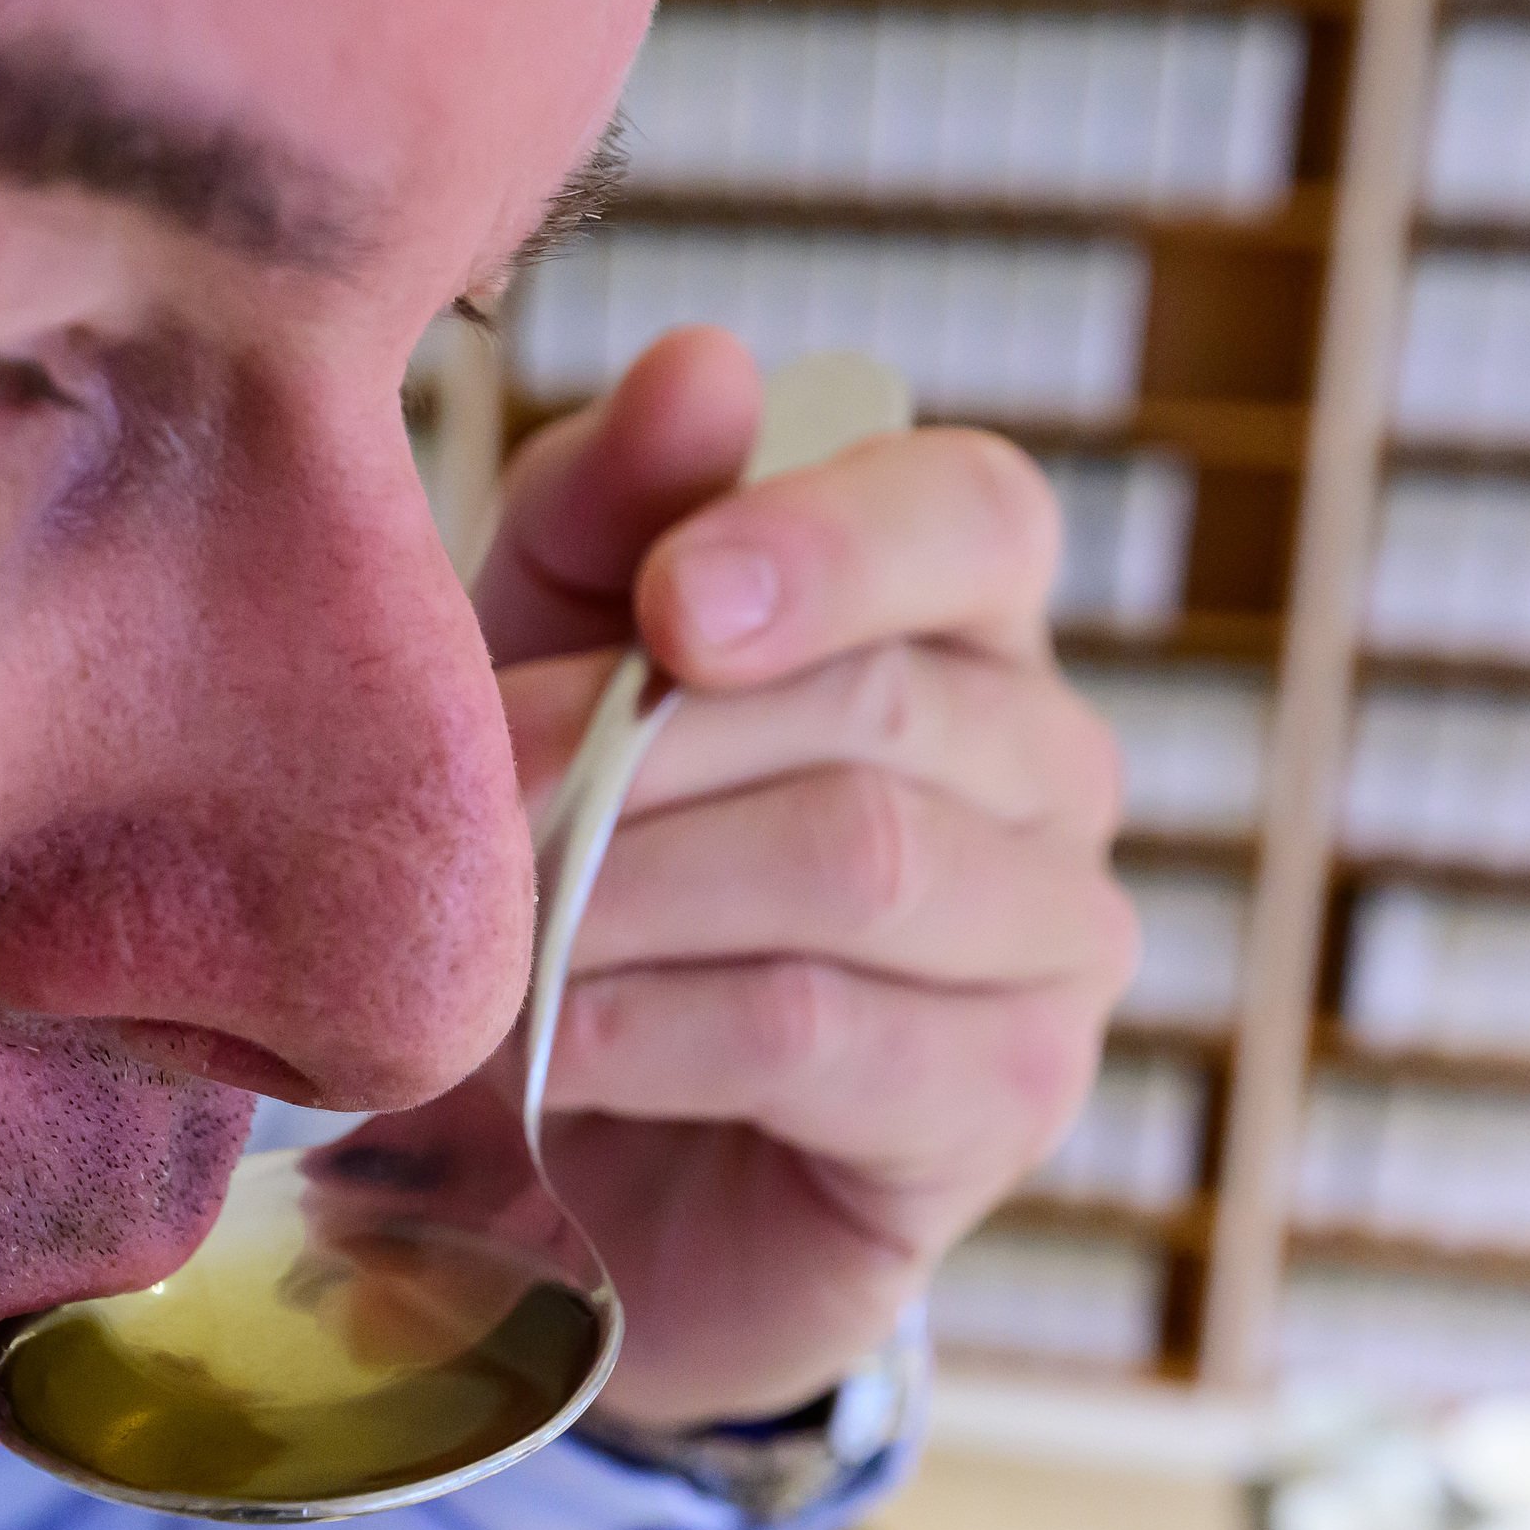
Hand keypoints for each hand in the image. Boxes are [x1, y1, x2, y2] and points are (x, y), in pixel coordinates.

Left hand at [479, 325, 1136, 1429]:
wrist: (566, 1165)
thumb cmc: (573, 867)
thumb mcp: (545, 657)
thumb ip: (611, 511)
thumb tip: (707, 365)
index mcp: (958, 620)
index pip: (976, 515)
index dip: (829, 541)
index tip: (664, 605)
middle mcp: (1048, 765)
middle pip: (884, 706)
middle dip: (643, 748)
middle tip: (476, 796)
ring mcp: (1052, 940)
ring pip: (860, 865)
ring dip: (635, 890)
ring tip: (498, 930)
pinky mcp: (1007, 1102)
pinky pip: (825, 1032)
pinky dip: (656, 1026)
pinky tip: (555, 1041)